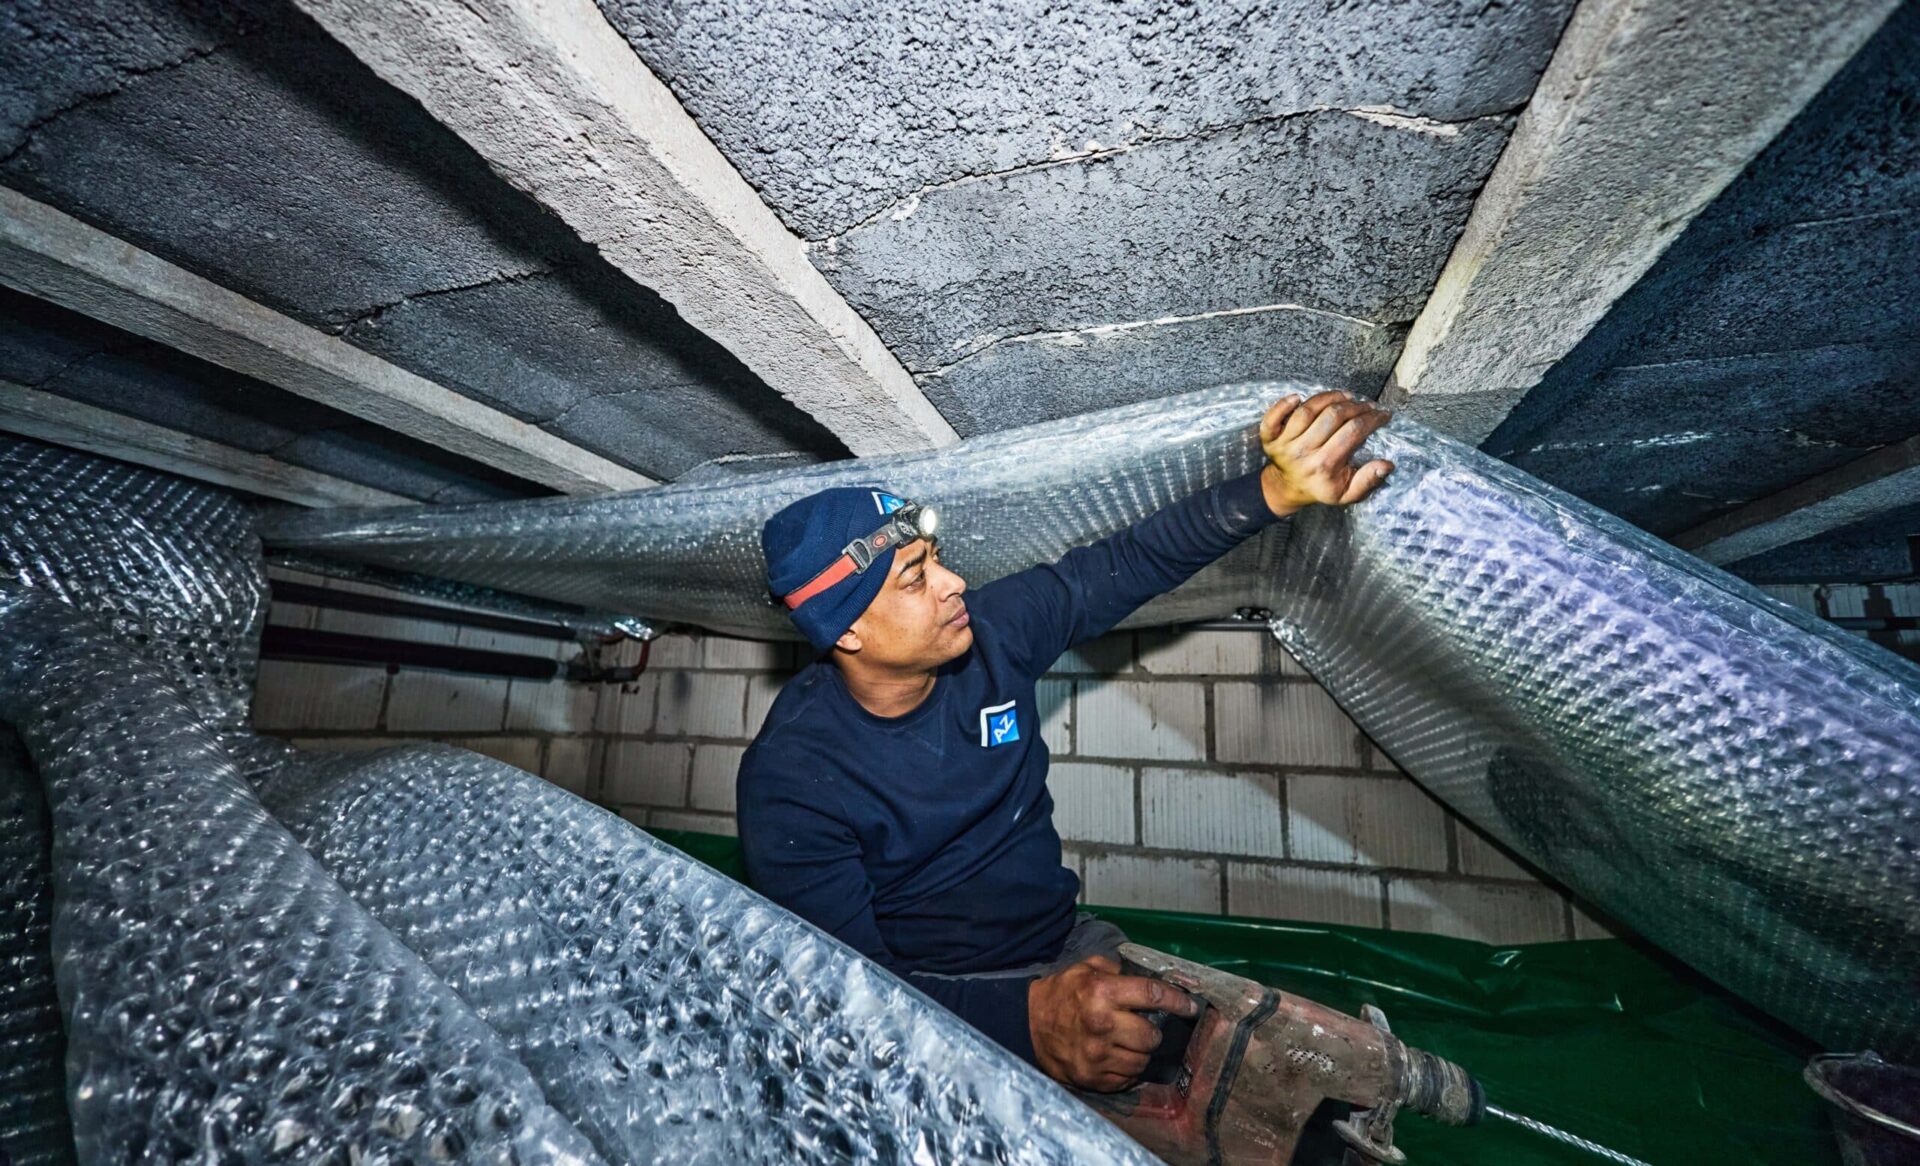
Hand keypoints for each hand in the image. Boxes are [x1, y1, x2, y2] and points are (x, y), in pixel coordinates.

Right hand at [1028, 955, 1200, 1091]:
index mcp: (1102, 992)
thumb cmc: (1059, 994)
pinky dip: (1127, 1069)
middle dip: (1153, 1031)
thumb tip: (1145, 979)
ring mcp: (1097, 1056)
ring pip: (1142, 1060)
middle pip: (1152, 1035)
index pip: (1153, 995)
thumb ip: (1115, 970)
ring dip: (1141, 1052)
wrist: (1025, 1024)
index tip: (1190, 1006)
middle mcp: (1102, 1024)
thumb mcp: (1084, 969)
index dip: (1177, 1001)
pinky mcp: (1093, 1077)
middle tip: (1144, 1026)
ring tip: (1129, 1043)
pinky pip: (1127, 1078)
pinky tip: (1117, 1057)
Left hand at [1257, 390, 1394, 516]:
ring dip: (1330, 397)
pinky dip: (1283, 404)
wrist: (1289, 488)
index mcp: (1324, 466)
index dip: (1372, 419)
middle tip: (1368, 405)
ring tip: (1347, 397)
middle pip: (1333, 416)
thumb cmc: (1322, 487)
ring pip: (1308, 410)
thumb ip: (1367, 481)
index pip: (1353, 432)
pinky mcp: (1270, 437)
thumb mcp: (1347, 493)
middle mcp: (1304, 452)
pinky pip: (1273, 417)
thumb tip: (1387, 465)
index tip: (1383, 414)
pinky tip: (1298, 397)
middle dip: (1356, 406)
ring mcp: (1285, 443)